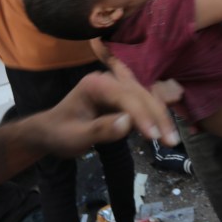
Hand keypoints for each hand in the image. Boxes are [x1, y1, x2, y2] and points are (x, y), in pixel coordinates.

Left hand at [36, 59, 177, 157]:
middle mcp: (109, 80)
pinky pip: (144, 103)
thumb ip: (100, 130)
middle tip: (171, 141)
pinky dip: (155, 116)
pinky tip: (163, 131)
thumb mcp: (75, 137)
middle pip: (141, 95)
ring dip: (160, 117)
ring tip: (171, 140)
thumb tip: (128, 123)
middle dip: (157, 117)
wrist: (50, 132)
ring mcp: (118, 87)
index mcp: (96, 84)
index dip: (142, 115)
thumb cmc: (59, 134)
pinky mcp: (123, 97)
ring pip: (147, 98)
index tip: (154, 137)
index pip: (125, 97)